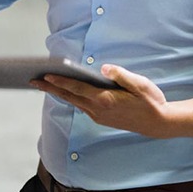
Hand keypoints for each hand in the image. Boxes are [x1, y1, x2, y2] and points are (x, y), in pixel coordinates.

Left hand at [31, 64, 173, 138]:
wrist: (159, 123)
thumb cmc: (150, 101)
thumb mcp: (139, 84)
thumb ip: (120, 74)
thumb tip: (102, 68)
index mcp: (105, 100)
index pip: (77, 89)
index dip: (60, 81)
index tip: (45, 75)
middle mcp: (98, 110)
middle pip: (69, 97)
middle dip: (50, 88)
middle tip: (33, 80)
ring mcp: (99, 116)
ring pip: (74, 102)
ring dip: (59, 93)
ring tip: (45, 83)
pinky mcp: (102, 119)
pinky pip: (82, 106)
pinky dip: (71, 98)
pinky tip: (66, 92)